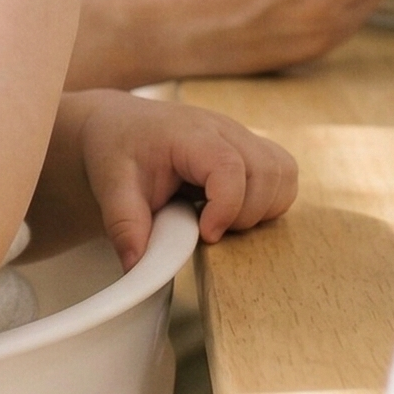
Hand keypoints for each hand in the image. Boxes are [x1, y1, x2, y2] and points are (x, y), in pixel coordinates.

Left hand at [77, 91, 296, 268]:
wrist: (118, 124)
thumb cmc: (116, 149)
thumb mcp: (110, 186)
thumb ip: (125, 225)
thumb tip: (137, 269)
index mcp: (189, 134)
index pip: (230, 167)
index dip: (227, 207)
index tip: (205, 234)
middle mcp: (223, 129)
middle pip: (268, 171)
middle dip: (247, 214)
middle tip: (208, 229)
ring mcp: (240, 136)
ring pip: (283, 172)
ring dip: (264, 207)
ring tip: (223, 219)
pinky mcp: (248, 148)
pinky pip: (282, 173)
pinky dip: (269, 199)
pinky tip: (234, 210)